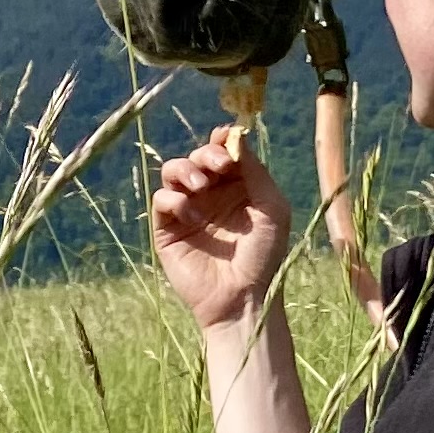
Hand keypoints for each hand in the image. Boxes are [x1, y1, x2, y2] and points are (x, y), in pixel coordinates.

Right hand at [150, 128, 294, 337]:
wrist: (242, 297)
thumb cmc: (264, 255)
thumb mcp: (272, 208)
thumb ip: (255, 171)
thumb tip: (236, 136)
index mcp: (237, 187)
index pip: (223, 153)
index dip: (222, 139)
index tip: (225, 135)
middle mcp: (211, 195)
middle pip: (198, 157)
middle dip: (206, 154)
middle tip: (218, 166)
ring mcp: (188, 210)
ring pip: (174, 172)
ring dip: (185, 169)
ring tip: (200, 186)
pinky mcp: (168, 229)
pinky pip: (162, 199)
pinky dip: (174, 199)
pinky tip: (191, 215)